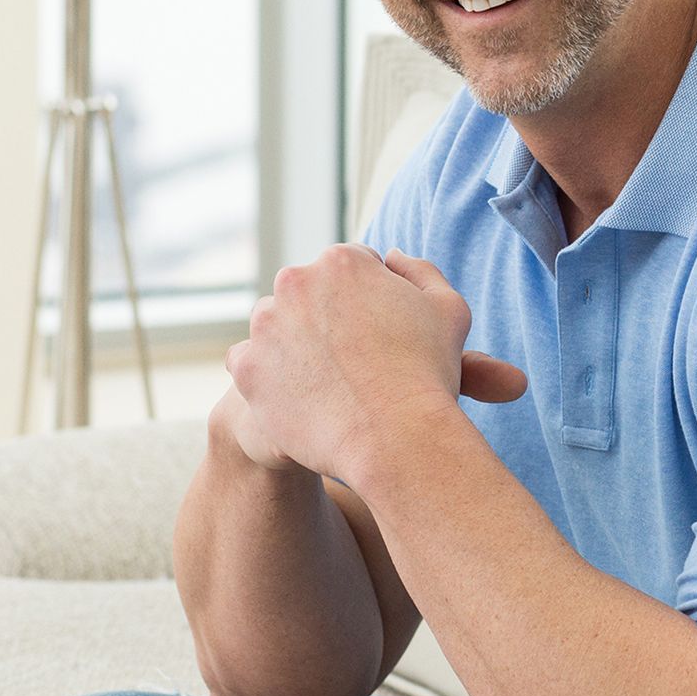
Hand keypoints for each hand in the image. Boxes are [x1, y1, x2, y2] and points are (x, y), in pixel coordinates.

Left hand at [224, 244, 525, 481]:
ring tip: (331, 380)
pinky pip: (251, 364)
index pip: (351, 268)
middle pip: (308, 293)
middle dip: (328, 317)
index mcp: (342, 262)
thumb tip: (390, 255)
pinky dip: (271, 376)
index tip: (383, 333)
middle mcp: (295, 283)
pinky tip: (303, 395)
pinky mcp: (247, 369)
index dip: (372, 300)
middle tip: (358, 360)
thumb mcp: (448, 309)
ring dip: (295, 342)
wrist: (397, 439)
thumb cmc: (429, 375)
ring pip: (276, 326)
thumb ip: (420, 271)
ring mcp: (265, 326)